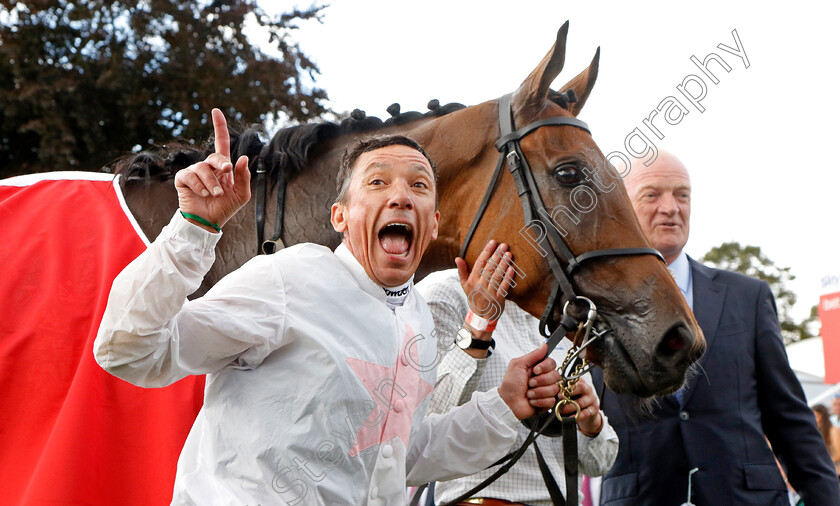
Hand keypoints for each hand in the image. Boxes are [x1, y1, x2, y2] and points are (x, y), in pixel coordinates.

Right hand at [174, 108, 250, 230]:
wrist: (208, 222)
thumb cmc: (225, 208)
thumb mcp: (241, 194)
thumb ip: (244, 177)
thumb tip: (242, 158)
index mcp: (223, 167)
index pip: (222, 142)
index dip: (219, 126)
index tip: (216, 111)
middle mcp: (208, 166)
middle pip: (216, 156)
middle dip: (222, 164)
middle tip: (227, 173)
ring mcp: (194, 172)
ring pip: (203, 168)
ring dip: (212, 183)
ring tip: (216, 195)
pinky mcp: (183, 179)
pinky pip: (190, 176)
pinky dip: (199, 186)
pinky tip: (202, 194)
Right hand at [456, 239, 514, 320]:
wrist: (480, 317)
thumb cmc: (474, 297)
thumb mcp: (464, 285)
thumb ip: (462, 271)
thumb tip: (457, 258)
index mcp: (472, 280)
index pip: (479, 263)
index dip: (486, 252)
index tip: (493, 242)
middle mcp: (480, 285)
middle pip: (489, 268)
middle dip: (497, 255)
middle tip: (504, 245)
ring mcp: (490, 292)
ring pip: (496, 276)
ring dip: (503, 264)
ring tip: (508, 254)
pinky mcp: (498, 299)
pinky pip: (503, 286)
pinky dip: (508, 278)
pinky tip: (511, 269)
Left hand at [498, 344, 560, 419]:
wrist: (508, 402)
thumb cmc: (510, 384)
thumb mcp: (518, 365)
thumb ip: (533, 355)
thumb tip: (544, 345)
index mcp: (538, 368)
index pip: (552, 363)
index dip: (545, 367)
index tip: (535, 370)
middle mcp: (544, 378)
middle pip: (556, 375)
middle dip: (540, 380)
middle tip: (529, 383)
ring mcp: (547, 391)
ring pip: (554, 388)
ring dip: (538, 392)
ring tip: (529, 393)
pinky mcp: (547, 402)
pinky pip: (552, 400)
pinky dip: (539, 401)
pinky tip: (532, 400)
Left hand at [557, 379, 602, 435]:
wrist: (588, 414)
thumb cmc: (575, 401)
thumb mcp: (570, 394)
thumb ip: (563, 390)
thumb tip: (551, 390)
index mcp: (581, 382)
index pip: (573, 380)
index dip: (564, 385)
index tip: (555, 390)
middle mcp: (588, 389)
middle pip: (580, 387)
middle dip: (569, 393)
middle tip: (559, 398)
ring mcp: (592, 399)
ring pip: (580, 402)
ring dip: (569, 407)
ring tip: (560, 410)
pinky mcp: (594, 410)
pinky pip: (585, 413)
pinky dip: (576, 416)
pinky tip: (569, 418)